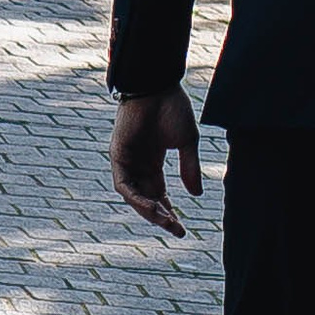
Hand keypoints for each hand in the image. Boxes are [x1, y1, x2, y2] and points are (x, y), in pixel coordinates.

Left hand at [112, 89, 201, 235]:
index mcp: (153, 161)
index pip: (158, 194)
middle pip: (146, 199)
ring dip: (149, 210)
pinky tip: (152, 206)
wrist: (157, 86)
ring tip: (166, 220)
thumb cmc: (172, 107)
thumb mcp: (187, 141)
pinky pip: (124, 185)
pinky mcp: (118, 156)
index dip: (169, 211)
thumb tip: (197, 194)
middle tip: (176, 228)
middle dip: (160, 216)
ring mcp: (126, 161)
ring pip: (133, 196)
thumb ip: (190, 168)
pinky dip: (136, 198)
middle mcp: (138, 164)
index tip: (181, 227)